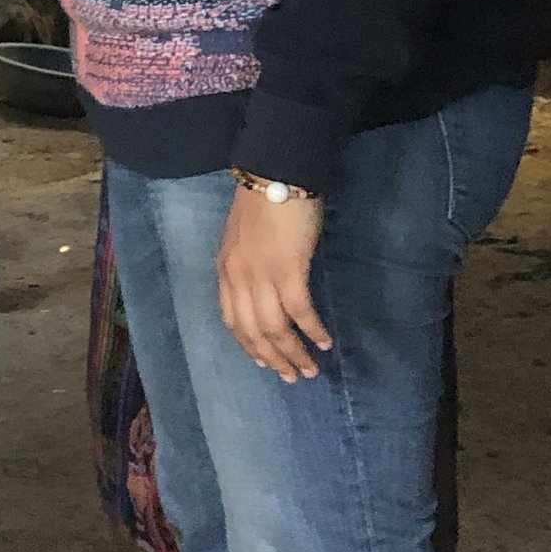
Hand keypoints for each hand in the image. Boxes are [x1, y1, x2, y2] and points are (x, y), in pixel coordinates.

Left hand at [217, 182, 330, 381]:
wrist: (276, 174)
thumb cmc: (264, 202)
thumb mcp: (243, 238)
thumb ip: (247, 265)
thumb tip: (265, 288)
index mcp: (225, 270)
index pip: (232, 320)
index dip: (248, 345)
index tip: (263, 362)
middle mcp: (238, 278)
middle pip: (252, 332)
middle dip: (273, 358)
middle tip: (292, 377)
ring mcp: (261, 276)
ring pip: (274, 329)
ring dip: (293, 353)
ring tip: (310, 370)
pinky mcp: (288, 270)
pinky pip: (299, 311)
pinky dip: (312, 330)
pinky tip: (325, 342)